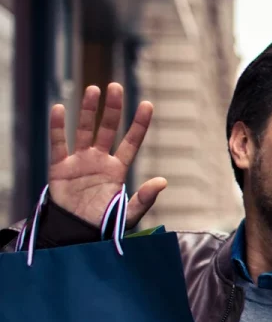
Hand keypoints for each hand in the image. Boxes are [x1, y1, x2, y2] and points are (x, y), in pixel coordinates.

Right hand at [48, 83, 166, 227]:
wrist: (77, 235)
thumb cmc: (104, 224)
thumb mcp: (129, 213)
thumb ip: (145, 198)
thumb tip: (163, 181)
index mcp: (118, 169)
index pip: (131, 142)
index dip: (139, 124)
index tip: (147, 104)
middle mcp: (100, 160)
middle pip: (108, 129)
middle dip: (113, 109)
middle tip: (115, 87)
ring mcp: (80, 161)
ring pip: (85, 130)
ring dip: (88, 111)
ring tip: (94, 90)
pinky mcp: (60, 167)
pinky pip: (58, 143)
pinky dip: (58, 127)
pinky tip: (60, 108)